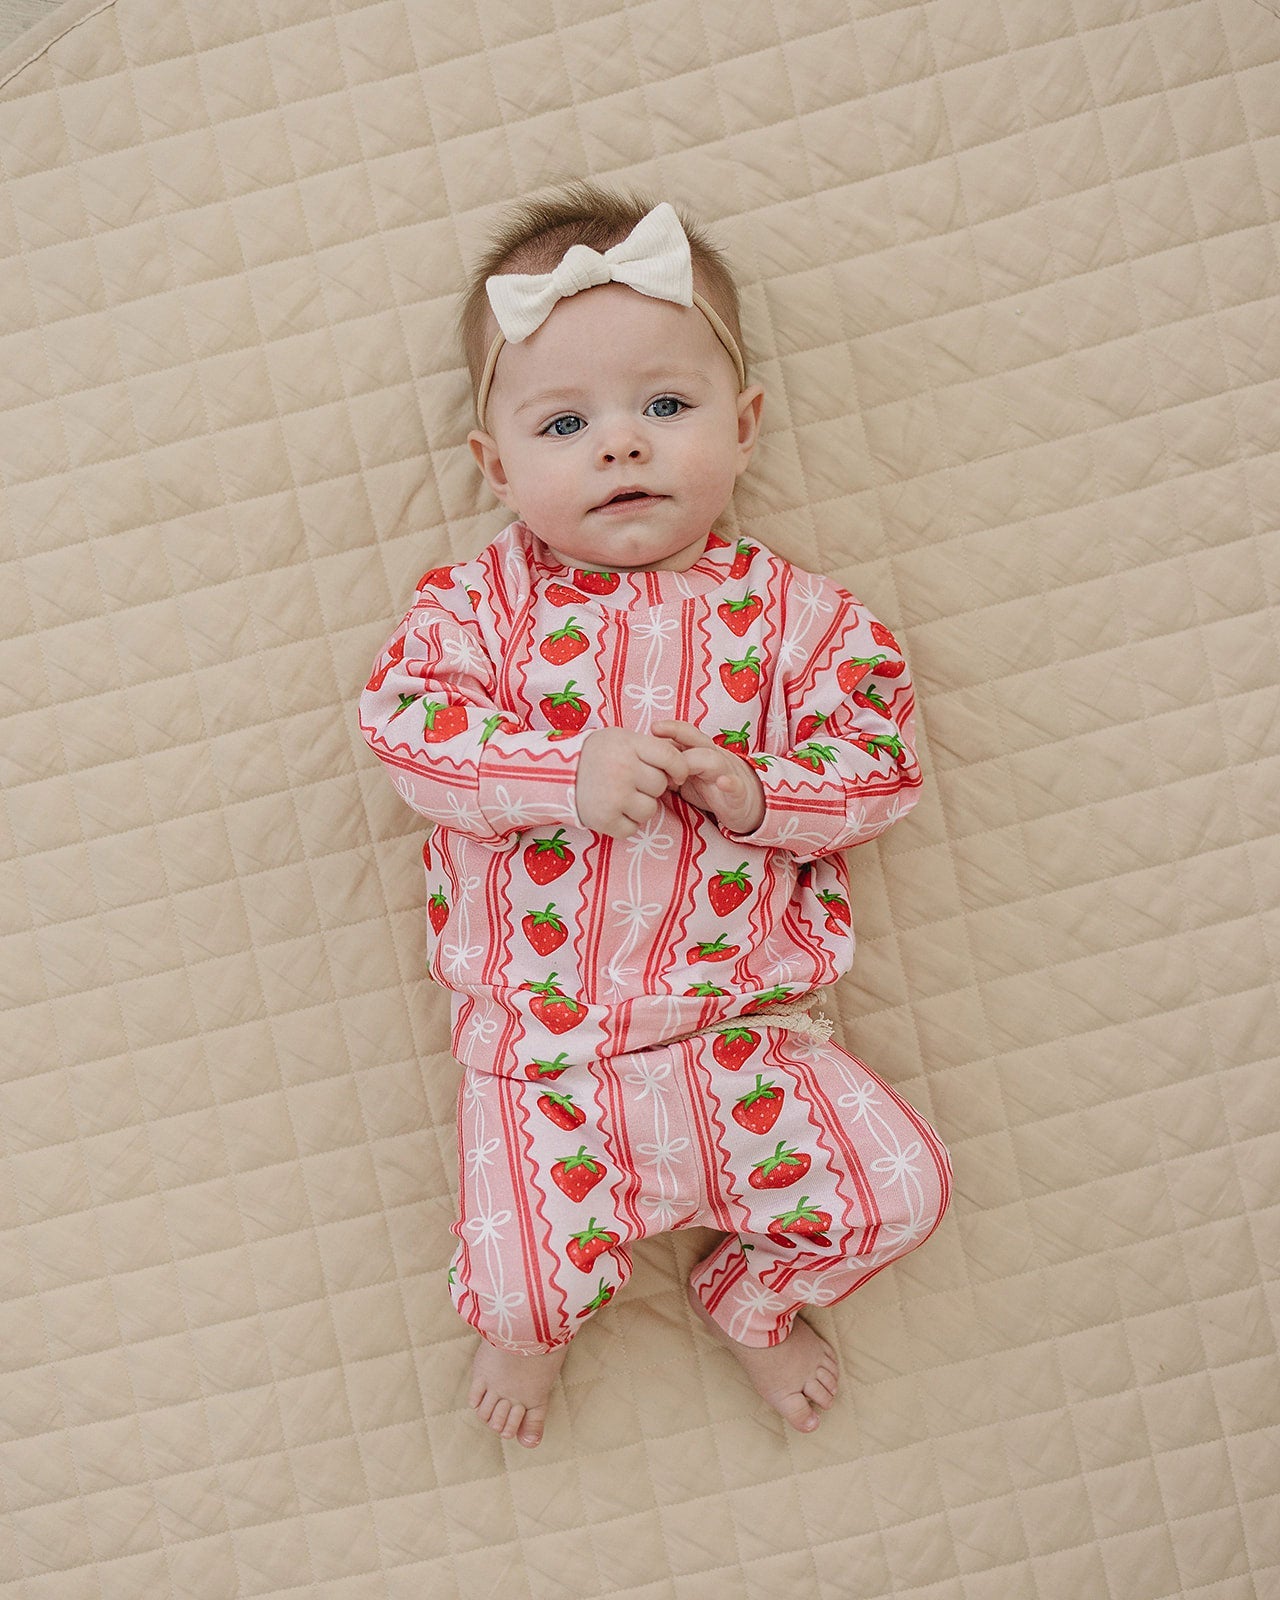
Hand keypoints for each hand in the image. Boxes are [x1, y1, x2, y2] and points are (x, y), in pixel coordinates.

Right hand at [575, 726, 690, 838]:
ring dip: (639, 807)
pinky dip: (624, 824)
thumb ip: (649, 747)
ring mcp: (614, 796)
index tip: (677, 775)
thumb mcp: (621, 739)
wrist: (553, 772)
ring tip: (620, 797)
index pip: (670, 757)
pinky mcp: (604, 819)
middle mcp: (623, 769)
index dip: (679, 768)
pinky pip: (632, 828)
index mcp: (629, 745)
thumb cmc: (595, 754)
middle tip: (631, 782)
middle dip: (651, 787)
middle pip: (660, 785)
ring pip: (650, 810)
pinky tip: (612, 811)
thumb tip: (681, 766)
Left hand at [651, 720, 764, 835]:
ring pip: (713, 759)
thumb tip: (640, 765)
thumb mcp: (686, 776)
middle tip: (656, 729)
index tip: (651, 727)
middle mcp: (713, 757)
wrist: (744, 805)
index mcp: (699, 752)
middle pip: (696, 739)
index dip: (669, 729)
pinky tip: (723, 783)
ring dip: (695, 762)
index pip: (684, 735)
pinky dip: (730, 783)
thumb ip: (667, 769)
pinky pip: (735, 785)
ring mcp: (726, 773)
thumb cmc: (709, 787)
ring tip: (677, 773)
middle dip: (677, 732)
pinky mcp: (737, 793)